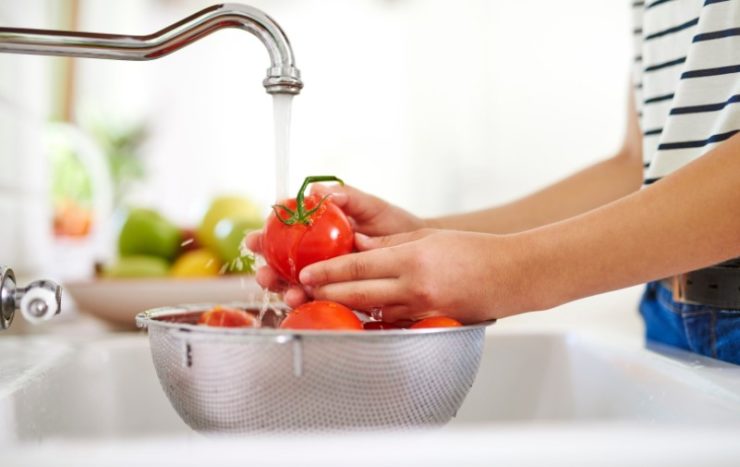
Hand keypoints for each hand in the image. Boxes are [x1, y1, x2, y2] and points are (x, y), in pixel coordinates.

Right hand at [245, 184, 426, 306]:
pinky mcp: (341, 295)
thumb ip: (346, 197)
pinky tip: (306, 304)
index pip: (283, 233)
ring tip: (288, 293)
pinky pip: (321, 301)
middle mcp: (317, 255)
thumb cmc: (394, 226)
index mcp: (317, 231)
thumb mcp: (371, 207)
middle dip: (268, 268)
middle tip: (263, 273)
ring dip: (286, 290)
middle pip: (283, 263)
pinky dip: (310, 303)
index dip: (266, 236)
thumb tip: (317, 191)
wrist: (419, 252)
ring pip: (297, 284)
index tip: (255, 238)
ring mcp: (328, 276)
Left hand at [297, 229, 531, 322]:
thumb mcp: (428, 237)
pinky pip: (393, 322)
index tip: (307, 273)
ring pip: (372, 311)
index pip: (358, 266)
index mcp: (411, 259)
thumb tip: (358, 243)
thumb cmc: (475, 252)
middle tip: (304, 291)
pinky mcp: (429, 323)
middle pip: (357, 294)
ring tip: (326, 301)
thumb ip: (389, 243)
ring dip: (347, 307)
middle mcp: (413, 287)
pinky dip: (375, 317)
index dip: (328, 272)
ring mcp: (421, 309)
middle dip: (326, 293)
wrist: (511, 276)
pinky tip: (361, 314)